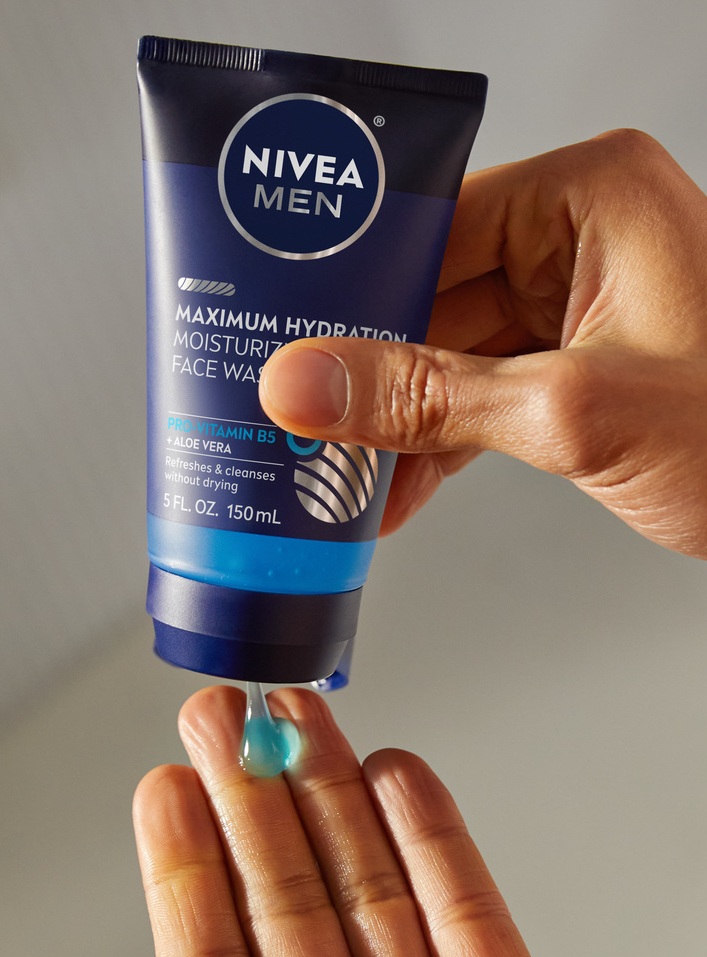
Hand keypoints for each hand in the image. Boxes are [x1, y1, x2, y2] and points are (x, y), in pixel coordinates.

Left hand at [133, 686, 528, 955]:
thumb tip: (163, 828)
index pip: (214, 943)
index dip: (191, 859)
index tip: (172, 779)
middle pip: (292, 889)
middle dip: (260, 790)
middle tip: (233, 711)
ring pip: (371, 882)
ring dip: (338, 787)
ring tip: (299, 714)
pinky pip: (464, 910)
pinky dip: (435, 838)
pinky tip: (399, 774)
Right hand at [258, 130, 706, 557]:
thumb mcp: (577, 413)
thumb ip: (433, 399)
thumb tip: (309, 384)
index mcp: (591, 199)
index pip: (433, 225)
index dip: (351, 287)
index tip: (286, 338)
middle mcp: (580, 239)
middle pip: (432, 295)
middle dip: (370, 372)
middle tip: (299, 419)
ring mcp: (578, 304)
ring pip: (452, 352)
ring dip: (401, 419)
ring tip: (339, 469)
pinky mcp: (577, 363)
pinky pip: (485, 391)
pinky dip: (443, 440)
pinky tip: (397, 485)